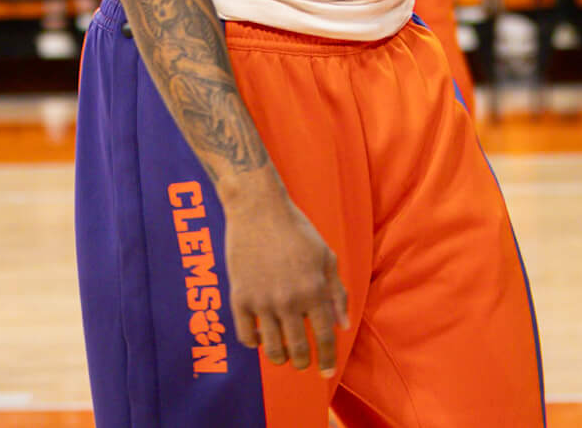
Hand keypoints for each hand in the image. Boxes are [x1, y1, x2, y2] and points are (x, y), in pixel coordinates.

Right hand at [223, 183, 348, 378]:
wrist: (258, 209)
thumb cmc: (296, 230)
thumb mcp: (326, 256)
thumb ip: (337, 292)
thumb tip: (342, 325)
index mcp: (314, 291)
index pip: (325, 338)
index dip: (328, 359)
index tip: (327, 372)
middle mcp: (289, 301)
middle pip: (298, 350)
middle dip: (302, 363)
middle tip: (302, 363)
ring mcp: (262, 301)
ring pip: (272, 349)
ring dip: (279, 357)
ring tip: (282, 355)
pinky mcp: (239, 298)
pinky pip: (246, 336)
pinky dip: (254, 343)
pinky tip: (260, 337)